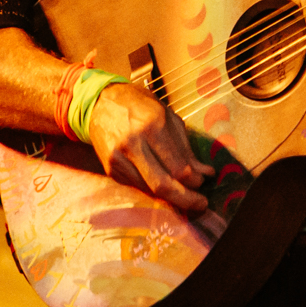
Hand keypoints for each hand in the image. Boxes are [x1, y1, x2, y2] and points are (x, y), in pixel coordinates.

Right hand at [84, 82, 215, 211]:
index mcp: (152, 125)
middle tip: (201, 204)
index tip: (205, 181)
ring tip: (186, 195)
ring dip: (171, 197)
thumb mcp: (168, 116)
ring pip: (149, 190)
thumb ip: (185, 147)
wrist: (100, 103)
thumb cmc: (140, 106)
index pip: (178, 166)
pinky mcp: (110, 168)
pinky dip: (153, 189)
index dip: (195, 179)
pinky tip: (164, 185)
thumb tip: (204, 172)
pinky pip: (137, 186)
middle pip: (162, 184)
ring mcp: (118, 158)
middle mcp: (133, 143)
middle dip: (186, 199)